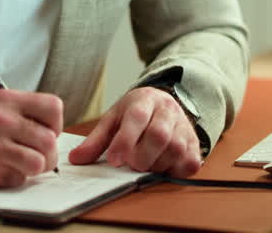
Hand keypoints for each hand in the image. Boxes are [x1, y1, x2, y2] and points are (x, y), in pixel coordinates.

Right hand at [0, 89, 62, 187]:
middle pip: (49, 140)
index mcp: (4, 99)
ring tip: (22, 166)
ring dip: (34, 168)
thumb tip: (45, 126)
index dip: (56, 123)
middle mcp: (1, 119)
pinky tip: (0, 171)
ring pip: (38, 162)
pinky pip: (16, 178)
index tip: (48, 131)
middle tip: (38, 156)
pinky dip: (14, 178)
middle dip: (48, 153)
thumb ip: (15, 109)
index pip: (52, 107)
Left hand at [67, 86, 201, 176]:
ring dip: (156, 165)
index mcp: (144, 100)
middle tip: (130, 164)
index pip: (137, 118)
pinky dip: (174, 171)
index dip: (125, 141)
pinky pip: (189, 162)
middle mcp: (168, 111)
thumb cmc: (135, 114)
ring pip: (175, 150)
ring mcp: (184, 126)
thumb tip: (76, 159)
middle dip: (141, 157)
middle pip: (159, 136)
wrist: (163, 103)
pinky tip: (161, 166)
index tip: (114, 160)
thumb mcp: (113, 119)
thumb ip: (95, 140)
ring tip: (144, 164)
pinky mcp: (195, 144)